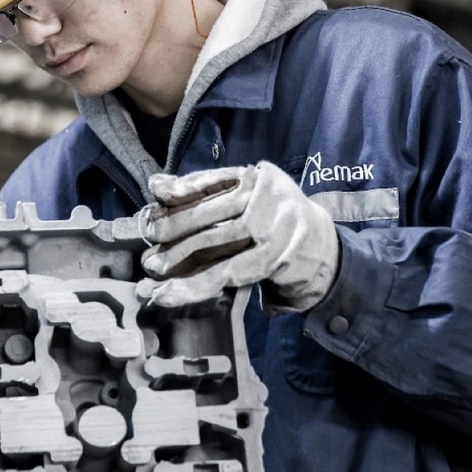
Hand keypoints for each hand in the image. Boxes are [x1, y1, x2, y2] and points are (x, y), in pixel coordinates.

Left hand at [137, 161, 339, 312]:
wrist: (323, 250)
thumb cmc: (274, 220)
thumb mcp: (250, 196)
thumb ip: (209, 190)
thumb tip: (157, 186)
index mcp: (257, 177)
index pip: (211, 180)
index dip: (182, 188)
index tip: (156, 193)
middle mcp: (265, 198)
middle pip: (208, 213)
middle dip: (172, 228)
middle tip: (148, 240)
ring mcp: (270, 229)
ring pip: (212, 244)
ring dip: (176, 260)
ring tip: (151, 270)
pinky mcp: (270, 261)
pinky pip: (223, 274)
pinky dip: (193, 286)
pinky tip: (170, 294)